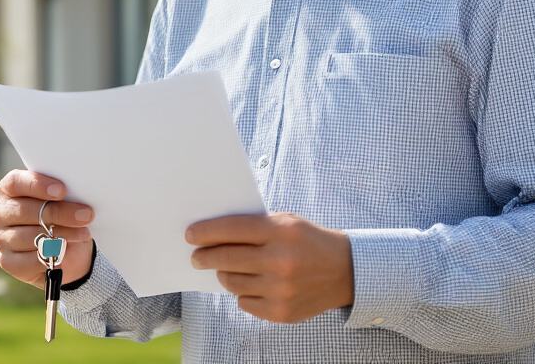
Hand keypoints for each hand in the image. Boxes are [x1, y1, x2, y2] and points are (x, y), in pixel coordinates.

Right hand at [0, 169, 94, 287]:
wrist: (65, 249)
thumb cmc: (61, 216)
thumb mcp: (62, 200)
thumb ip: (61, 194)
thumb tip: (77, 193)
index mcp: (8, 189)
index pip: (16, 182)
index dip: (38, 185)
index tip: (62, 190)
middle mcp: (0, 213)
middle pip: (27, 210)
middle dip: (60, 213)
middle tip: (86, 215)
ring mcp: (1, 238)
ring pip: (32, 236)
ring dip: (62, 235)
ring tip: (82, 233)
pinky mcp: (7, 261)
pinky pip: (31, 259)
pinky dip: (52, 256)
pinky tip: (64, 252)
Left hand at [187, 212, 353, 322]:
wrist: (344, 271)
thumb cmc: (307, 241)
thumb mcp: (285, 222)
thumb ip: (253, 226)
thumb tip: (212, 235)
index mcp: (280, 231)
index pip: (231, 229)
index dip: (206, 232)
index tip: (190, 235)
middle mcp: (280, 260)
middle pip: (227, 258)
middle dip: (205, 256)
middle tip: (196, 257)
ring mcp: (281, 289)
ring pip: (232, 282)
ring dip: (224, 274)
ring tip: (225, 269)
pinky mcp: (282, 312)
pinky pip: (245, 302)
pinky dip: (243, 293)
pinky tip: (252, 284)